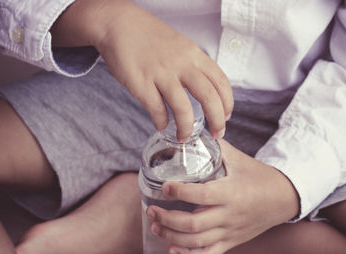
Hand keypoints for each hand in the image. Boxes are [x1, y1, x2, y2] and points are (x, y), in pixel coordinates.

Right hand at [51, 0, 232, 140]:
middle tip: (216, 134)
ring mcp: (161, 74)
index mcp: (193, 54)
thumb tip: (203, 92)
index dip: (227, 103)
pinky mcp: (141, 83)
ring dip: (186, 128)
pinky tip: (161, 125)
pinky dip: (161, 122)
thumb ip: (192, 66)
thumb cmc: (148, 37)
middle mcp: (181, 63)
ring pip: (183, 108)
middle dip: (217, 121)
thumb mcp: (179, 45)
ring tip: (183, 137)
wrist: (118, 24)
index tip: (226, 117)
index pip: (221, 82)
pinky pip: (157, 110)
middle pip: (209, 97)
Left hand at [146, 139, 299, 253]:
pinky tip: (173, 250)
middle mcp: (230, 215)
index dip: (180, 192)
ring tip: (156, 226)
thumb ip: (216, 147)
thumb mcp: (239, 159)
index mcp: (231, 192)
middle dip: (168, 219)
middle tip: (151, 210)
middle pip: (194, 223)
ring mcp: (230, 231)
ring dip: (172, 236)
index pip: (202, 195)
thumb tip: (193, 135)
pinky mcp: (232, 241)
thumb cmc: (260, 176)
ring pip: (197, 241)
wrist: (284, 199)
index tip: (164, 186)